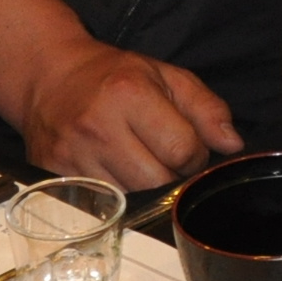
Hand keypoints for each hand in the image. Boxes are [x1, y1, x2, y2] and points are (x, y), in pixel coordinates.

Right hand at [16, 40, 242, 188]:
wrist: (49, 76)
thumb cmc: (113, 75)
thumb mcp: (166, 76)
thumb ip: (206, 108)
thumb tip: (232, 144)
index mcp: (130, 94)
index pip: (182, 149)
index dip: (195, 155)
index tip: (188, 148)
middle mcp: (98, 127)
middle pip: (157, 181)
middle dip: (172, 177)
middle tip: (166, 160)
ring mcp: (72, 155)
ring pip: (130, 200)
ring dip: (145, 190)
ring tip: (141, 164)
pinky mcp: (53, 175)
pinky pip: (100, 205)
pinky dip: (117, 197)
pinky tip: (117, 175)